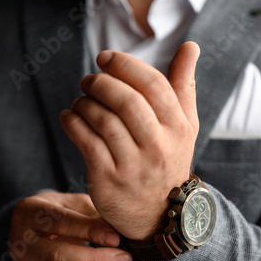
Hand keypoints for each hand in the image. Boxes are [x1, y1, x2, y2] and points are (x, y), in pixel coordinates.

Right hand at [8, 192, 131, 260]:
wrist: (34, 231)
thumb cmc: (60, 211)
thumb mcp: (72, 202)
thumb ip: (92, 213)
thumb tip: (121, 228)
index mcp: (30, 213)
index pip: (60, 223)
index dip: (89, 230)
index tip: (115, 237)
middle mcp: (23, 243)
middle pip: (60, 257)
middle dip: (96, 260)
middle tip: (124, 257)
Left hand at [60, 42, 199, 239]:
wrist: (156, 214)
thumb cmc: (167, 159)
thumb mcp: (184, 126)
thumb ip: (184, 86)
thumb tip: (191, 45)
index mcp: (179, 128)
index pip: (153, 85)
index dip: (125, 65)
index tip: (105, 58)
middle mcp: (159, 147)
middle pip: (126, 101)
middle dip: (100, 83)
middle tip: (88, 81)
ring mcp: (133, 166)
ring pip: (103, 120)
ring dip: (84, 103)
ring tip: (80, 101)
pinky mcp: (108, 179)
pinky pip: (85, 142)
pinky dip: (72, 122)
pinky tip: (69, 116)